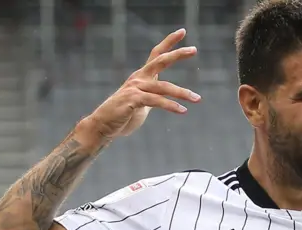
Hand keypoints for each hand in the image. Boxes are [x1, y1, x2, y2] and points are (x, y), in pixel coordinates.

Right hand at [86, 28, 200, 138]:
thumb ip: (154, 96)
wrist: (103, 126)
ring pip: (164, 87)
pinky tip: (183, 110)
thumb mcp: (143, 103)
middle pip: (160, 61)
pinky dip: (171, 106)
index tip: (182, 31)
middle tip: (194, 49)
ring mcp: (135, 88)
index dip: (169, 42)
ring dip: (182, 93)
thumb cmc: (124, 115)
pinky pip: (157, 101)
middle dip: (177, 54)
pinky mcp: (133, 100)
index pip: (156, 54)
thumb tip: (165, 96)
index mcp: (142, 76)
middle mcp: (138, 78)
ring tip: (197, 99)